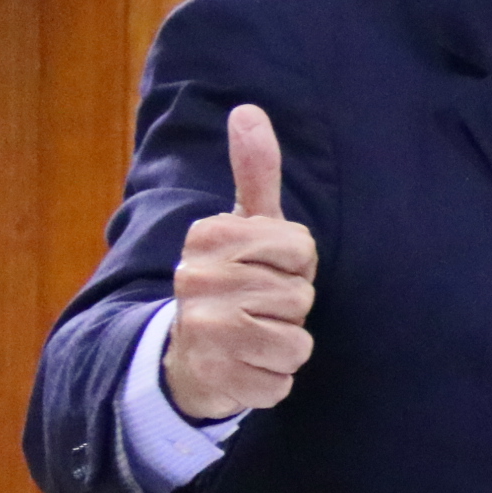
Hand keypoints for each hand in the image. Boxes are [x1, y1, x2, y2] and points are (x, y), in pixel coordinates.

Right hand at [163, 104, 318, 419]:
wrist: (190, 355)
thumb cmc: (234, 280)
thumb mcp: (246, 225)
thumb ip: (255, 171)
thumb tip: (249, 111)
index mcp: (208, 236)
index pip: (301, 248)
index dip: (297, 263)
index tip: (266, 268)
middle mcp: (196, 280)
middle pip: (300, 296)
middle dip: (291, 306)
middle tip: (257, 307)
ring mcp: (202, 332)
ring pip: (297, 341)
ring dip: (286, 344)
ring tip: (253, 336)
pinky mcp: (214, 380)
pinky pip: (282, 382)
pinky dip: (273, 379)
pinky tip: (245, 366)